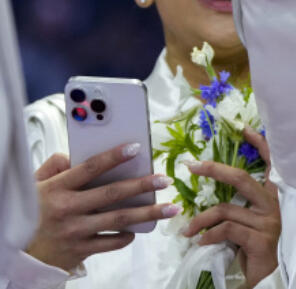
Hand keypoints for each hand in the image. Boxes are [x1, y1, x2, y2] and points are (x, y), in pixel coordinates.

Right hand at [24, 143, 179, 272]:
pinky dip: (126, 235)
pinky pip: (111, 242)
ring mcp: (75, 232)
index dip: (113, 157)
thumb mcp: (34, 186)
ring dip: (148, 213)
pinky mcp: (80, 251)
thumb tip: (74, 154)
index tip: (136, 147)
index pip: (89, 168)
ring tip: (171, 207)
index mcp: (56, 189)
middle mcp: (67, 209)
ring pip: (119, 220)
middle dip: (142, 185)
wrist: (18, 254)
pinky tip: (137, 229)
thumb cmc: (31, 213)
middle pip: (112, 194)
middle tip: (165, 179)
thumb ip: (54, 166)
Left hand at [184, 127, 279, 288]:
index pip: (270, 163)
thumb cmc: (253, 249)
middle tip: (191, 166)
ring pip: (226, 208)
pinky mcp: (260, 239)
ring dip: (200, 219)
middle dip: (214, 170)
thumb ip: (237, 206)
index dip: (259, 143)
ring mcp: (269, 221)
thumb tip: (208, 194)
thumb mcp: (247, 223)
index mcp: (272, 196)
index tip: (242, 128)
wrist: (267, 280)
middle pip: (241, 179)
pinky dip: (208, 235)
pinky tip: (201, 242)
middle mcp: (274, 204)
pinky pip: (226, 229)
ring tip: (187, 230)